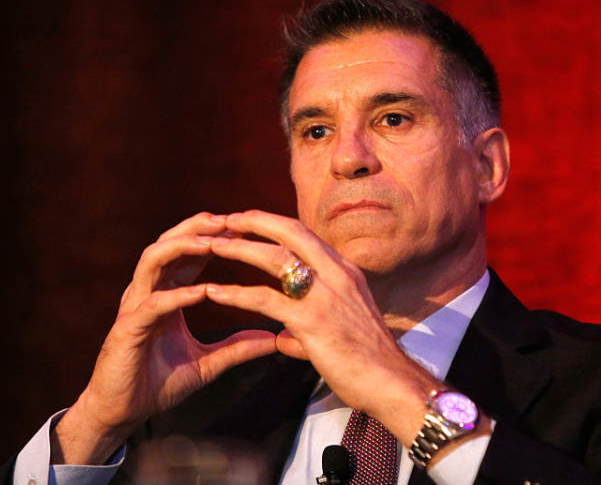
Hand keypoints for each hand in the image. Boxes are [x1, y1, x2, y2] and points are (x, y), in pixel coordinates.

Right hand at [53, 213, 277, 464]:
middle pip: (169, 243)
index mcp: (166, 294)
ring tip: (213, 242)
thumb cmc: (158, 385)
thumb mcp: (207, 363)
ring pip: (153, 260)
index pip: (188, 253)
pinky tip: (202, 292)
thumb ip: (237, 347)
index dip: (214, 237)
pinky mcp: (127, 330)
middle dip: (198, 228)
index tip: (245, 227)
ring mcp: (135, 307)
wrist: (122, 414)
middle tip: (230, 220)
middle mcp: (148, 292)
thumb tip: (273, 338)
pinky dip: (177, 295)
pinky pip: (152, 304)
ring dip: (183, 248)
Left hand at [203, 210, 444, 444]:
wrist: (392, 382)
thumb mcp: (345, 328)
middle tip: (225, 219)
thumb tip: (286, 339)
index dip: (274, 224)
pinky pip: (264, 299)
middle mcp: (336, 274)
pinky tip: (212, 292)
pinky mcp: (311, 320)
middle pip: (289, 233)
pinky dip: (235, 293)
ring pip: (274, 259)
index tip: (249, 220)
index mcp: (344, 272)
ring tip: (209, 245)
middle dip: (254, 221)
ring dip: (238, 249)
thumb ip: (309, 328)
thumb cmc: (370, 361)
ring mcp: (324, 295)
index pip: (305, 235)